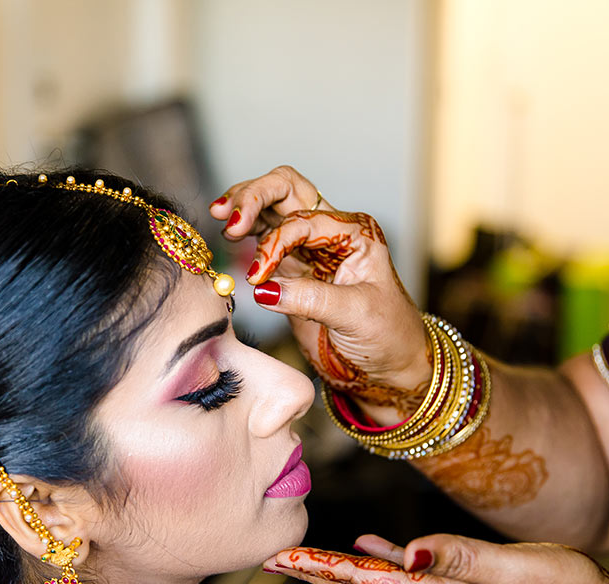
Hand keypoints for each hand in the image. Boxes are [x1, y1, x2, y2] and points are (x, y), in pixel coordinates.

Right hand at [210, 166, 431, 412]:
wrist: (387, 367)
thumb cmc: (388, 335)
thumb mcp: (356, 315)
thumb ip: (311, 299)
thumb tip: (263, 289)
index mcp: (353, 232)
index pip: (302, 219)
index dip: (275, 242)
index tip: (259, 275)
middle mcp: (329, 232)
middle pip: (284, 190)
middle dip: (253, 196)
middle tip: (227, 217)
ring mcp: (306, 250)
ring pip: (269, 209)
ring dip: (243, 209)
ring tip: (220, 218)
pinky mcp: (288, 272)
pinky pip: (260, 240)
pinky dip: (243, 235)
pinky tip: (226, 236)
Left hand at [264, 533, 608, 583]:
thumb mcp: (508, 567)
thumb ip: (458, 556)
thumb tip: (408, 551)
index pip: (365, 581)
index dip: (321, 568)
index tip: (282, 559)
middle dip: (314, 573)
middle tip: (273, 560)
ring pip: (374, 582)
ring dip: (336, 569)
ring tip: (302, 556)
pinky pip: (405, 574)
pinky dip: (379, 558)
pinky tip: (367, 544)